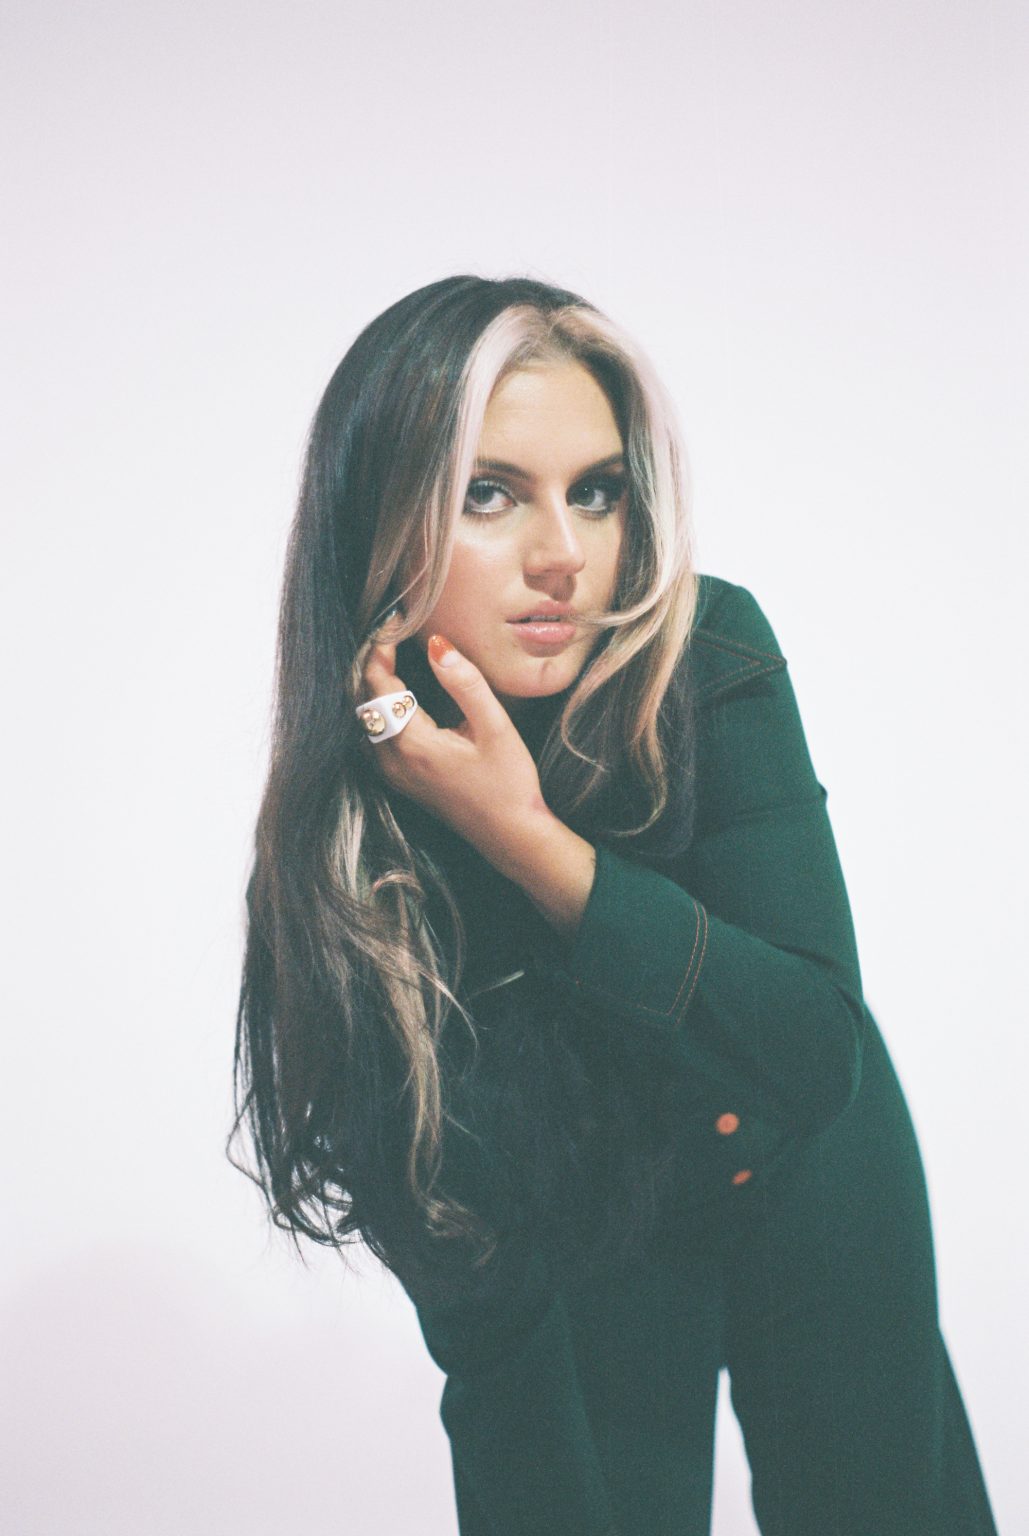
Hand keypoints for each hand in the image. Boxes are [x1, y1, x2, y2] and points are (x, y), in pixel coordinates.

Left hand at [358, 633, 549, 866]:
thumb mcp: (495, 728)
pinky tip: (394, 691)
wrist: (509, 834)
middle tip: (389, 631)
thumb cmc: (509, 783)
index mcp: (412, 744)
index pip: (378, 684)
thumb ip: (465, 683)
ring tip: (388, 652)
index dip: (380, 648)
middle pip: (362, 699)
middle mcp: (392, 760)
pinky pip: (372, 734)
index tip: (394, 621)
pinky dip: (376, 706)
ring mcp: (391, 772)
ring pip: (363, 717)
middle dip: (371, 661)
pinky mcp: (398, 779)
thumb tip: (437, 645)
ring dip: (370, 683)